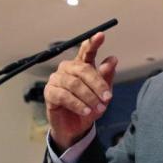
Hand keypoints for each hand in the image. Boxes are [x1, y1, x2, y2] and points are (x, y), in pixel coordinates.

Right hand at [43, 32, 117, 151]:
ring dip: (89, 97)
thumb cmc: (90, 106)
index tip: (101, 35)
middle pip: (83, 69)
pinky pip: (64, 96)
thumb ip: (106, 77)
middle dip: (97, 84)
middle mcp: (68, 69)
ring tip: (98, 108)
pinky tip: (86, 111)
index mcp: (82, 65)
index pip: (86, 51)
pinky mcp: (50, 92)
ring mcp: (57, 79)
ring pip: (74, 84)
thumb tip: (112, 60)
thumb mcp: (103, 93)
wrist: (77, 127)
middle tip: (108, 97)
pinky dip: (77, 104)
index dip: (93, 43)